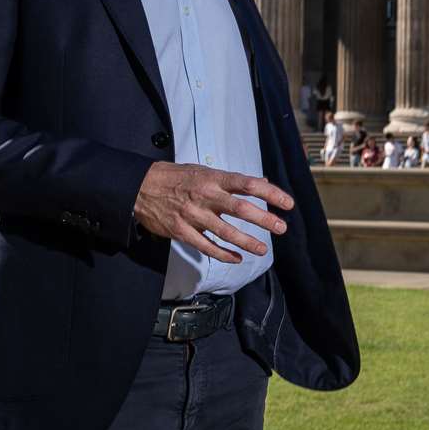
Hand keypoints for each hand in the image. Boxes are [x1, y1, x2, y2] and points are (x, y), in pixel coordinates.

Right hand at [133, 162, 292, 262]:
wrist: (141, 187)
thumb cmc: (176, 177)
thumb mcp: (204, 171)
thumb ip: (231, 181)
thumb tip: (262, 184)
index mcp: (213, 178)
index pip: (248, 184)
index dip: (270, 194)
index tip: (287, 203)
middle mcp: (205, 196)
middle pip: (240, 209)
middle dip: (263, 220)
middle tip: (281, 228)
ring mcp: (193, 216)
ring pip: (225, 232)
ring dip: (247, 242)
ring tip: (263, 249)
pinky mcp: (182, 232)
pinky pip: (207, 246)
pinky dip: (223, 254)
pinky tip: (237, 258)